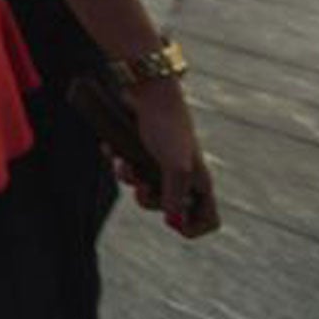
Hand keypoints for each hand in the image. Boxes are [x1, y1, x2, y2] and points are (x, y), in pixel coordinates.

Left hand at [116, 79, 219, 237]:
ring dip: (129, 178)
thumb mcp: (174, 166)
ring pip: (142, 186)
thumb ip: (174, 197)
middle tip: (139, 188)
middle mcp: (182, 174)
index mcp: (198, 181)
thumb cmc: (166, 127)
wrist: (146, 91)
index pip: (208, 219)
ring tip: (123, 164)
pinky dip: (117, 160)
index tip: (173, 224)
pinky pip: (126, 166)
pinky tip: (110, 149)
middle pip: (167, 208)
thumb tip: (172, 222)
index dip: (194, 228)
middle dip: (148, 200)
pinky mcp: (141, 148)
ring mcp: (160, 161)